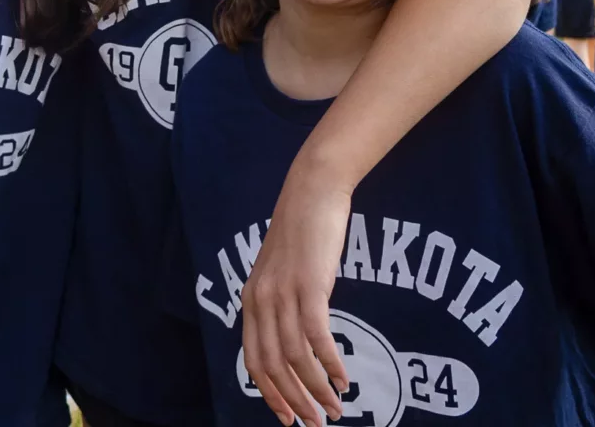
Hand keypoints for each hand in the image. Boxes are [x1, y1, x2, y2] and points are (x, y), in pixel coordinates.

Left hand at [242, 165, 351, 425]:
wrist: (311, 191)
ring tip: (336, 408)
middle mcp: (261, 300)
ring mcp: (284, 293)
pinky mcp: (310, 285)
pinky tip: (343, 379)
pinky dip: (330, 363)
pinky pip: (317, 336)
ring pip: (295, 357)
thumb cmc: (302, 232)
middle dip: (294, 400)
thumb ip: (279, 303)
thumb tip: (291, 340)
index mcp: (251, 300)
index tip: (288, 417)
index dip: (270, 393)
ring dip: (316, 389)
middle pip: (272, 366)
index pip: (252, 359)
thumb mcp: (281, 272)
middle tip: (316, 422)